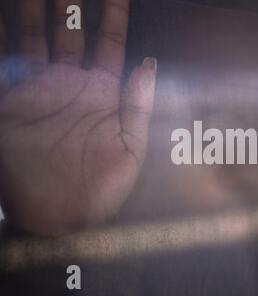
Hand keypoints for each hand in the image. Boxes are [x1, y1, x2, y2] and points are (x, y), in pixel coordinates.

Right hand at [0, 0, 156, 235]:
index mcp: (102, 96)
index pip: (110, 46)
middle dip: (72, 5)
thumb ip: (138, 107)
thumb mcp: (130, 150)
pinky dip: (0, 38)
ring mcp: (39, 92)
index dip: (114, 19)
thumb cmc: (101, 190)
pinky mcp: (11, 104)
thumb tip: (148, 63)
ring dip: (36, 13)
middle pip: (71, 34)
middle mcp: (70, 87)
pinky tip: (0, 15)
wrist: (59, 217)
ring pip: (36, 40)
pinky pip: (3, 61)